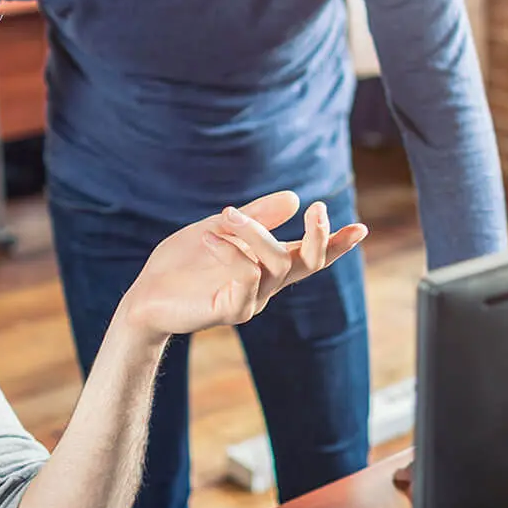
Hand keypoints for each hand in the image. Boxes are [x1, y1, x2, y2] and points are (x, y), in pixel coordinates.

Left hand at [118, 192, 367, 341]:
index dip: (336, 244)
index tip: (361, 228)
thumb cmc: (183, 265)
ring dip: (256, 234)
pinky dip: (234, 254)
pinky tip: (211, 238)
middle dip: (319, 237)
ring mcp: (250, 300)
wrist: (145, 296)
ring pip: (276, 265)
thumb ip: (256, 217)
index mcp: (266, 265)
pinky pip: (247, 280)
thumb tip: (294, 197)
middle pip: (307, 263)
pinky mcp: (229, 310)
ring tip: (227, 216)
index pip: (310, 255)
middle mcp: (266, 285)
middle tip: (317, 208)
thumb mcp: (220, 229)